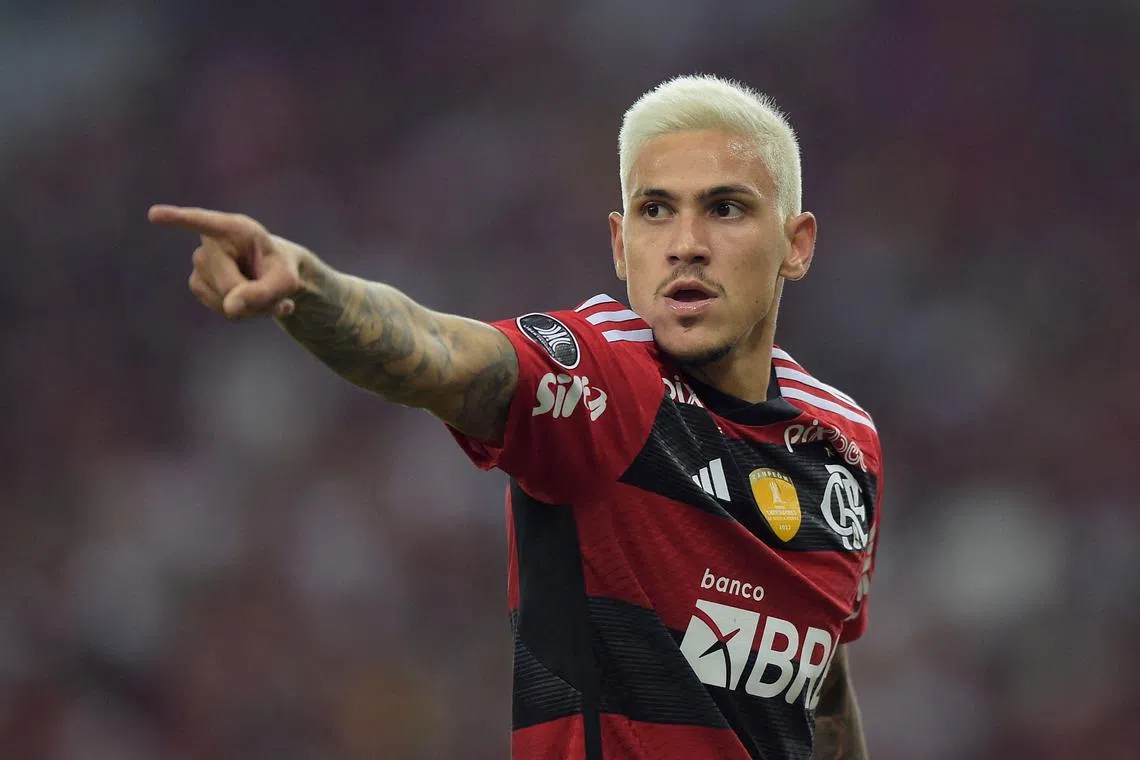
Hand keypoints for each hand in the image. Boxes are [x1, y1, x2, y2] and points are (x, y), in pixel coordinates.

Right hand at [148, 205, 307, 318]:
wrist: (275, 275)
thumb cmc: (282, 269)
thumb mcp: (286, 281)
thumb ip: (263, 293)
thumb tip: (230, 309)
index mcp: (235, 228)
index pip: (204, 223)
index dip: (179, 219)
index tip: (154, 214)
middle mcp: (210, 242)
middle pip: (230, 286)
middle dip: (256, 299)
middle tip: (280, 297)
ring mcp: (200, 263)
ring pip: (226, 302)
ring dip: (252, 309)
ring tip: (266, 295)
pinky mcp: (198, 284)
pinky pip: (223, 310)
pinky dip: (242, 312)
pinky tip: (253, 302)